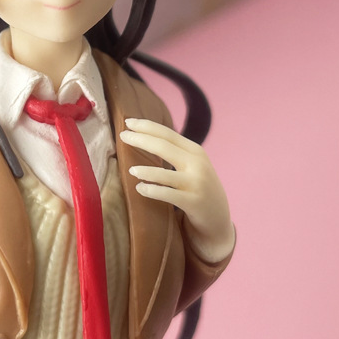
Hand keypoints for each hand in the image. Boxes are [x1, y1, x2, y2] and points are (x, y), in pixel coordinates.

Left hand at [120, 118, 234, 262]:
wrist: (217, 217)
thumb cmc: (197, 187)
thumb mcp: (192, 165)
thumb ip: (175, 152)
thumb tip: (143, 136)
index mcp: (195, 151)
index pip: (167, 134)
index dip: (146, 126)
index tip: (127, 121)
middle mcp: (197, 164)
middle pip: (163, 147)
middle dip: (140, 139)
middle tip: (121, 136)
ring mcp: (196, 183)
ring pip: (164, 174)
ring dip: (145, 171)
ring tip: (130, 170)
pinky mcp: (192, 202)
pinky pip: (166, 194)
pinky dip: (151, 190)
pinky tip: (139, 189)